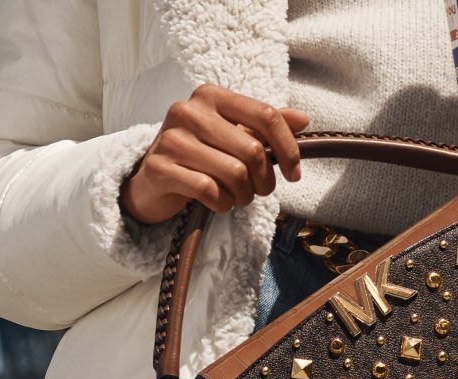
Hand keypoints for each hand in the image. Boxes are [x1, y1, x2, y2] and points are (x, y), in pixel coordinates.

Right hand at [120, 84, 309, 223]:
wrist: (154, 179)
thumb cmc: (201, 157)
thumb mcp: (234, 136)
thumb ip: (266, 126)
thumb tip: (303, 120)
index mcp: (212, 96)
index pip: (266, 115)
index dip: (288, 149)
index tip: (294, 174)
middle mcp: (189, 111)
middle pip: (253, 151)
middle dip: (264, 181)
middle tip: (258, 191)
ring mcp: (171, 138)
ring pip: (234, 174)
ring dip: (244, 195)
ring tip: (236, 195)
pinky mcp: (160, 168)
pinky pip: (211, 191)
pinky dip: (222, 204)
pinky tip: (217, 201)